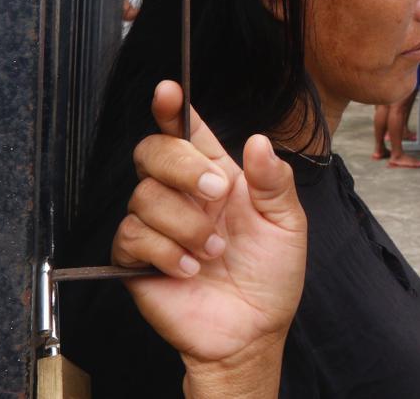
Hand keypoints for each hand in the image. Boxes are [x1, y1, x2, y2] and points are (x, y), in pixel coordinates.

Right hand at [112, 80, 306, 395]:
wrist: (253, 329)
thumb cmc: (272, 275)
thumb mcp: (288, 224)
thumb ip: (275, 181)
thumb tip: (258, 142)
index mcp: (220, 177)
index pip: (188, 133)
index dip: (173, 109)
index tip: (168, 90)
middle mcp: (184, 195)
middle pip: (153, 152)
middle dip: (182, 166)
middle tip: (218, 194)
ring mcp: (158, 225)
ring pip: (144, 196)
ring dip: (185, 224)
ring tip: (214, 251)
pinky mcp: (136, 258)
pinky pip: (132, 236)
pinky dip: (164, 251)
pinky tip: (189, 268)